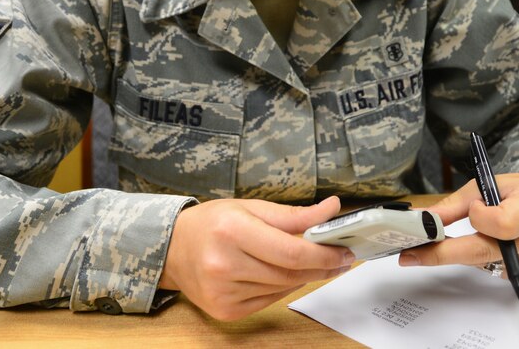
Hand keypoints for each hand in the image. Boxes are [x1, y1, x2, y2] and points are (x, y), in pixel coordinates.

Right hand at [158, 196, 356, 320]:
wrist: (173, 248)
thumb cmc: (213, 223)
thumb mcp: (250, 207)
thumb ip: (293, 214)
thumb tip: (331, 209)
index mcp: (232, 231)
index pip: (291, 251)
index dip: (324, 253)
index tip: (345, 250)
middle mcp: (224, 264)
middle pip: (290, 272)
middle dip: (321, 265)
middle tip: (341, 258)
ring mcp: (223, 292)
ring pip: (282, 288)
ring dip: (304, 276)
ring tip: (316, 263)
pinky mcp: (225, 310)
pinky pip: (269, 300)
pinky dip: (282, 287)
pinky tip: (285, 274)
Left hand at [398, 174, 518, 278]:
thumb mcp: (489, 184)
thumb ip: (456, 204)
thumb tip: (421, 219)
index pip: (501, 223)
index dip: (479, 218)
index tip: (473, 209)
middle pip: (485, 252)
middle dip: (442, 253)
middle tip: (410, 255)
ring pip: (484, 263)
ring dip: (461, 253)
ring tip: (445, 242)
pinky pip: (493, 270)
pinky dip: (479, 259)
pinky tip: (481, 244)